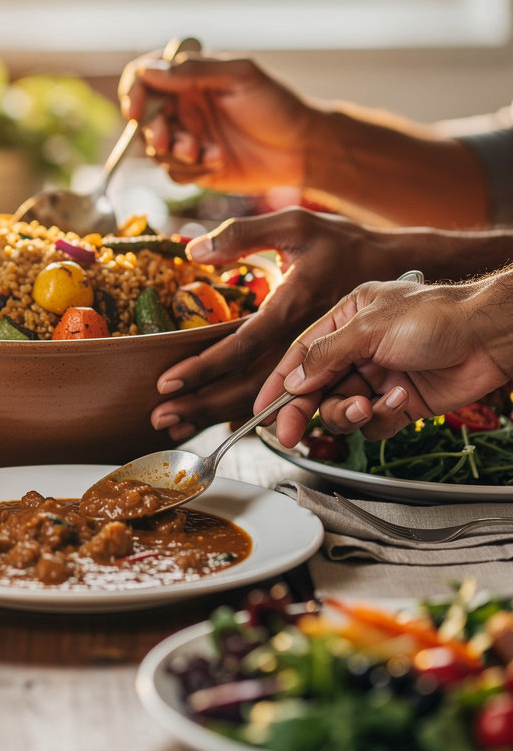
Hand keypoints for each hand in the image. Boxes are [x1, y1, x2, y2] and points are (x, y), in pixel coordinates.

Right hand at [118, 50, 320, 194]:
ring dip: (175, 153)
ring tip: (206, 152)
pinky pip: (173, 173)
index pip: (144, 78)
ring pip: (156, 149)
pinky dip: (190, 170)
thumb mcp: (241, 77)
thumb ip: (195, 70)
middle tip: (173, 141)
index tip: (136, 111)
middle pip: (144, 118)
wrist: (303, 149)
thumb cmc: (278, 105)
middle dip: (154, 131)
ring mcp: (187, 138)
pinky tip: (218, 162)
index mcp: (190, 78)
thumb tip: (149, 69)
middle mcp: (183, 107)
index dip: (134, 92)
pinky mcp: (195, 168)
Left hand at [149, 207, 414, 442]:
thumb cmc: (341, 242)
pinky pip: (275, 398)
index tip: (167, 380)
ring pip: (259, 400)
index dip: (203, 367)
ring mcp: (310, 361)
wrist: (397, 265)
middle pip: (247, 388)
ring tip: (176, 424)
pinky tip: (211, 417)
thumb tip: (194, 250)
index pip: (240, 348)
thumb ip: (243, 235)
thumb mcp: (294, 225)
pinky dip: (241, 411)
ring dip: (215, 415)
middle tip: (160, 417)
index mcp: (292, 309)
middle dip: (200, 406)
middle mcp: (301, 344)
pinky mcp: (315, 368)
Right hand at [255, 274, 512, 446]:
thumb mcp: (368, 329)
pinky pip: (374, 422)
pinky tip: (401, 399)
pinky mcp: (400, 402)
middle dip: (303, 410)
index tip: (260, 411)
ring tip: (368, 406)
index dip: (277, 384)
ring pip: (341, 409)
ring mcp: (378, 377)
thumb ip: (324, 356)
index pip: (300, 356)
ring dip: (348, 413)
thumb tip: (293, 382)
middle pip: (315, 389)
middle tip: (289, 433)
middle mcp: (357, 349)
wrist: (490, 337)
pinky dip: (383, 417)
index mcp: (345, 320)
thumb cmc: (437, 316)